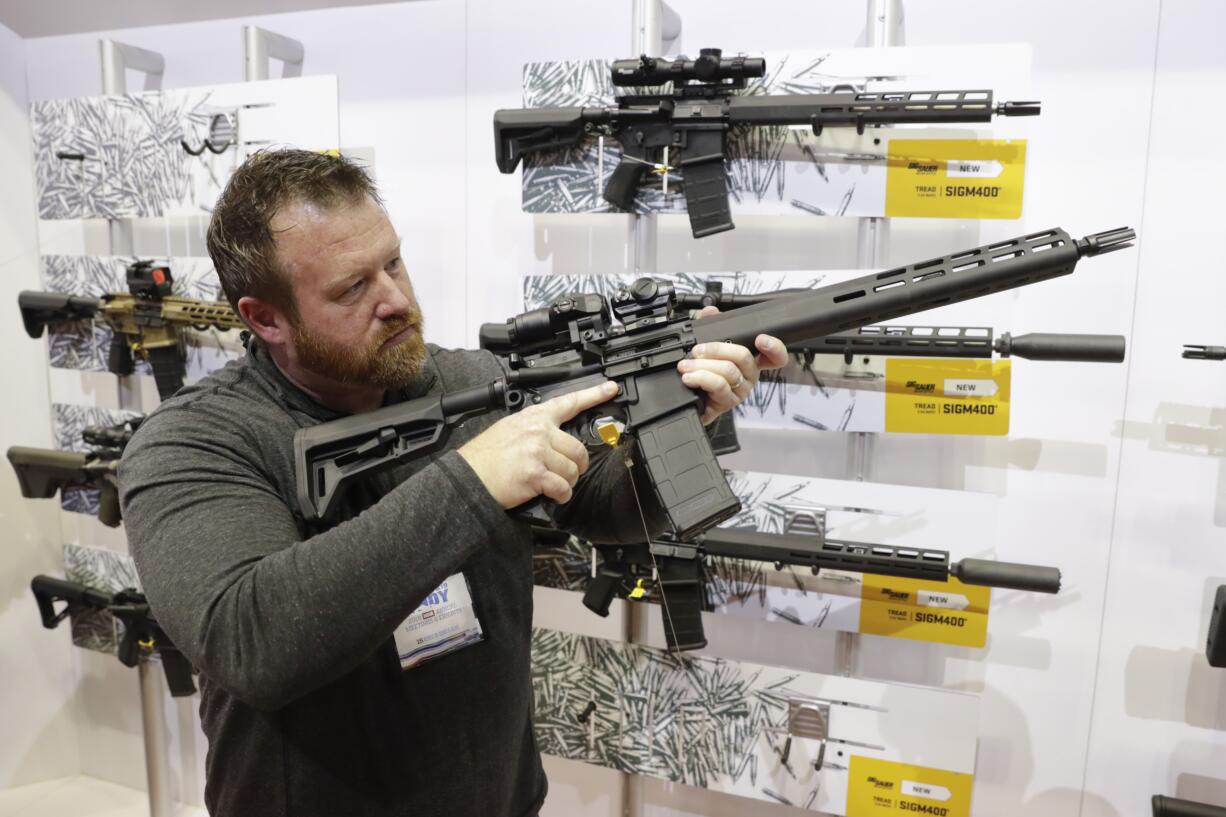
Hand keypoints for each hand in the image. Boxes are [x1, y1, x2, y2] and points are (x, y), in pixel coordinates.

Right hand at [458, 380, 618, 507]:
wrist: (468, 476)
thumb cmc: (485, 457)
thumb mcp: (509, 428)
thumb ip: (534, 429)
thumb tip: (552, 439)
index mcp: (534, 417)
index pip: (568, 403)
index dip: (593, 395)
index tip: (610, 389)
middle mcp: (539, 431)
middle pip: (578, 448)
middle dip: (578, 465)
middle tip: (569, 472)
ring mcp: (538, 452)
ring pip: (573, 470)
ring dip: (567, 482)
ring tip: (553, 484)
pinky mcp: (536, 474)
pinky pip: (563, 487)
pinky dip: (561, 495)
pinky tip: (552, 495)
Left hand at [677, 306, 788, 424]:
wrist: (691, 402)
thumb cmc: (704, 375)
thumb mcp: (706, 348)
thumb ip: (709, 327)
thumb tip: (710, 311)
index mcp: (750, 360)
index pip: (775, 356)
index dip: (774, 347)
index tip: (761, 338)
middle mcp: (749, 375)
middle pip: (743, 356)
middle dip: (716, 349)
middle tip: (697, 350)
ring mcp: (740, 390)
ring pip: (728, 370)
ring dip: (702, 365)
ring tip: (686, 365)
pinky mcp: (727, 402)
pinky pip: (718, 386)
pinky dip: (701, 378)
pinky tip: (689, 378)